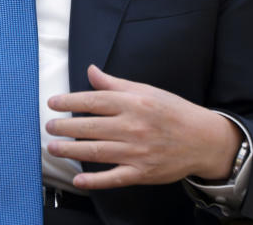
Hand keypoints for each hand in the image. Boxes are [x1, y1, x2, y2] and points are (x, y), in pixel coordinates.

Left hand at [45, 65, 240, 189]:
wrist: (204, 140)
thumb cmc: (173, 111)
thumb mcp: (146, 90)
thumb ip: (114, 84)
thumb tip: (90, 71)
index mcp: (133, 103)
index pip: (93, 101)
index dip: (69, 101)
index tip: (52, 103)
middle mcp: (133, 127)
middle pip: (90, 127)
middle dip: (64, 127)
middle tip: (49, 127)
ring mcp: (137, 152)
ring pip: (96, 152)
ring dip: (71, 150)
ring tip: (53, 148)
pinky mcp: (142, 172)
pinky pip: (114, 178)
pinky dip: (95, 180)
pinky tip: (78, 179)